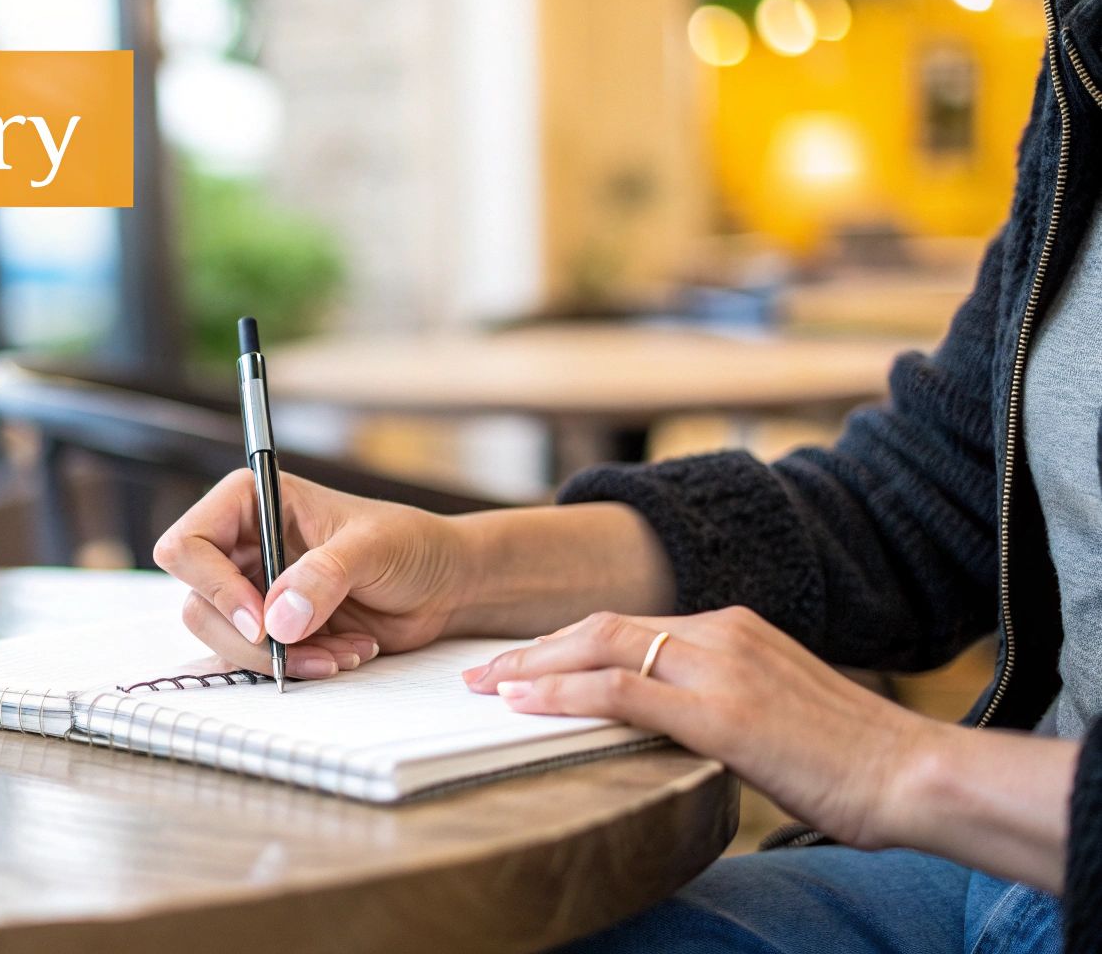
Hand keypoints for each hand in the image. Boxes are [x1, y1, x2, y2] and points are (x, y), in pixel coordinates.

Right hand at [153, 470, 470, 679]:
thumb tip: (278, 618)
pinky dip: (297, 667)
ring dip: (278, 658)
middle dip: (249, 637)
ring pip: (222, 638)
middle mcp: (243, 545)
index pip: (189, 544)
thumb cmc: (411, 544)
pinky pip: (257, 660)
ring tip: (339, 650)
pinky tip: (342, 654)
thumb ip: (324, 576)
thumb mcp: (373, 548)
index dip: (215, 587)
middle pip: (198, 601)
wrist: (443, 584)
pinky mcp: (274, 628)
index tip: (261, 621)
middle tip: (298, 647)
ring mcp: (255, 589)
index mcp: (250, 502)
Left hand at [462, 606, 937, 848]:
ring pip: (602, 647)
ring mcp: (721, 666)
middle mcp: (723, 632)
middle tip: (482, 672)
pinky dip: (564, 694)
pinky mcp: (721, 711)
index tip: (523, 664)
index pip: (629, 624)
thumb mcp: (775, 711)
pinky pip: (622, 691)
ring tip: (486, 688)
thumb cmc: (851, 757)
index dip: (568, 643)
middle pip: (602, 625)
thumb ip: (719, 701)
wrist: (915, 774)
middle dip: (534, 649)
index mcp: (735, 629)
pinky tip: (526, 706)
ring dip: (534, 668)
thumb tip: (667, 722)